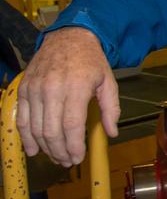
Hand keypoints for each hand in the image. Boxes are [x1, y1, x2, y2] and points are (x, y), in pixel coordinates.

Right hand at [16, 27, 118, 166]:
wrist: (69, 36)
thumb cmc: (90, 60)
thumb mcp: (108, 81)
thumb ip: (112, 108)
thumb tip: (112, 133)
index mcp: (76, 87)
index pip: (72, 125)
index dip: (74, 146)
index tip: (78, 157)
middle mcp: (52, 89)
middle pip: (51, 130)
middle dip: (59, 151)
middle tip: (67, 161)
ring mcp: (35, 89)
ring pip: (35, 127)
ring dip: (44, 147)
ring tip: (55, 157)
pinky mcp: (24, 89)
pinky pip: (21, 118)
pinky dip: (26, 136)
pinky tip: (33, 149)